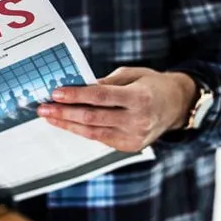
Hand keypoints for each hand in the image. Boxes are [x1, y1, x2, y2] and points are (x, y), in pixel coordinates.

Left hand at [37, 67, 196, 152]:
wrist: (176, 106)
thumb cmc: (151, 84)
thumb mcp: (132, 74)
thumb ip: (106, 82)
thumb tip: (79, 86)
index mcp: (139, 97)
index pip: (100, 96)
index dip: (76, 95)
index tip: (56, 93)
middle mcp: (137, 120)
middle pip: (93, 117)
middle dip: (65, 113)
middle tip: (43, 108)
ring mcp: (134, 136)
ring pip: (93, 132)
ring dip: (68, 125)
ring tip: (49, 117)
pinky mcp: (129, 147)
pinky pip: (100, 139)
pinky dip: (82, 131)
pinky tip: (67, 124)